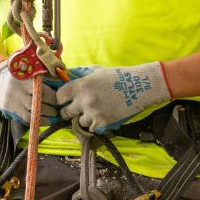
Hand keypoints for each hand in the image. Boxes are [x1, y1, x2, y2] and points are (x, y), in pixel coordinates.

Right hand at [0, 60, 60, 124]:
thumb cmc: (21, 74)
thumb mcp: (30, 68)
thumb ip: (46, 73)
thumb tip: (63, 79)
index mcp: (25, 75)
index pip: (41, 87)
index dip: (53, 94)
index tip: (61, 97)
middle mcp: (18, 87)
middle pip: (38, 99)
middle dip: (52, 105)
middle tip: (60, 107)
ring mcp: (13, 98)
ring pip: (33, 110)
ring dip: (47, 114)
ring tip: (55, 114)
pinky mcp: (11, 108)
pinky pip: (27, 118)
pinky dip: (38, 120)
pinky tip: (47, 121)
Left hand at [56, 62, 170, 133]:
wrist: (140, 87)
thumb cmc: (118, 75)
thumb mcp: (97, 70)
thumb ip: (81, 75)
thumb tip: (68, 77)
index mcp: (82, 85)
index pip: (59, 96)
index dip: (61, 98)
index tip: (65, 99)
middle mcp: (85, 101)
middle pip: (65, 112)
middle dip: (69, 110)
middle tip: (75, 108)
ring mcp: (94, 113)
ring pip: (79, 122)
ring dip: (84, 117)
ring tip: (95, 110)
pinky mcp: (103, 123)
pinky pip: (91, 128)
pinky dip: (95, 124)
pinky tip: (102, 115)